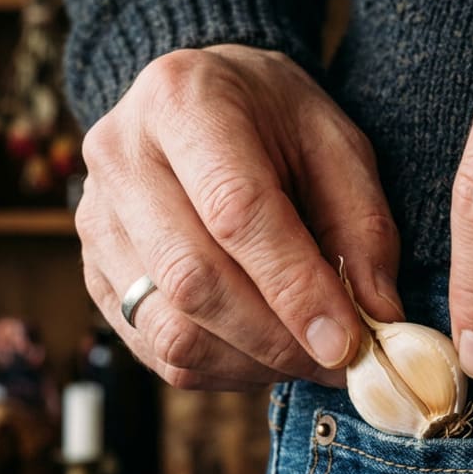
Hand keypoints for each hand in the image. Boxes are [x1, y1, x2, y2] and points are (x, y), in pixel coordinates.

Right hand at [77, 45, 401, 389]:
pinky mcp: (94, 275)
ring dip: (251, 364)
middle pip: (193, 279)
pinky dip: (221, 371)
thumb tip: (378, 318)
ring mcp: (96, 222)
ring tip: (306, 358)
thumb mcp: (335, 143)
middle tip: (338, 361)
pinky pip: (156, 351)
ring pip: (170, 329)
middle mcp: (120, 159)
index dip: (294, 287)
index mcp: (182, 102)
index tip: (345, 341)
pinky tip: (263, 356)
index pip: (235, 211)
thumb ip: (363, 227)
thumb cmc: (272, 121)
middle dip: (276, 339)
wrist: (196, 103)